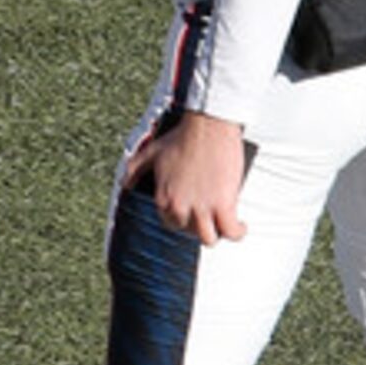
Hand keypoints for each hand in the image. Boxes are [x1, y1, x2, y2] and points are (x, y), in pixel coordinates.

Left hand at [123, 110, 248, 244]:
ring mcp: (202, 207)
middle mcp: (180, 206)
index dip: (183, 220)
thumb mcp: (150, 153)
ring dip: (217, 232)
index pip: (171, 223)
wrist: (207, 127)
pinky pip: (231, 231)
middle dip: (200, 226)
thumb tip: (125, 184)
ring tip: (224, 224)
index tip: (192, 214)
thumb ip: (133, 170)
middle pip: (190, 232)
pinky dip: (237, 232)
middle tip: (210, 217)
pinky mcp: (224, 204)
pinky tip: (240, 226)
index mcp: (163, 197)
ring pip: (209, 237)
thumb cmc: (182, 137)